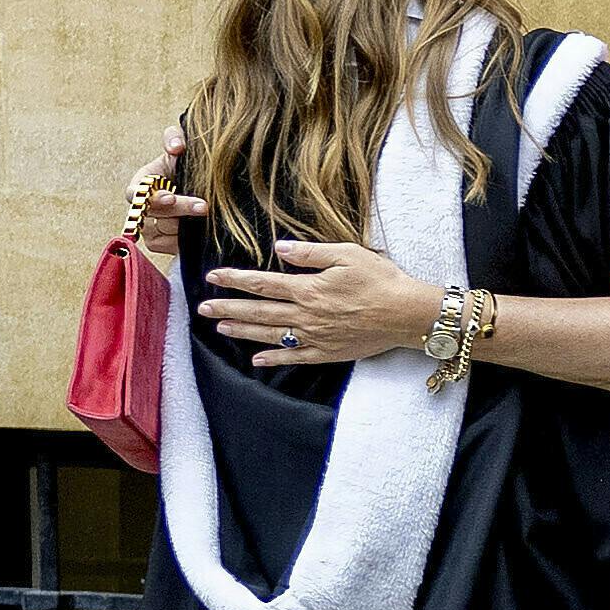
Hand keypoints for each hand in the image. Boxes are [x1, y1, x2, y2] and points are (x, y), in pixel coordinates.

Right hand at [129, 124, 202, 259]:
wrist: (206, 190)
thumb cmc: (187, 167)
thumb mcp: (181, 147)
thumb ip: (175, 138)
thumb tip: (177, 147)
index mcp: (142, 183)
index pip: (134, 194)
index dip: (151, 198)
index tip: (171, 197)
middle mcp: (141, 206)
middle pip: (152, 214)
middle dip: (179, 210)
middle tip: (202, 206)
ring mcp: (149, 226)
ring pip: (160, 232)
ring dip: (183, 226)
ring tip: (203, 217)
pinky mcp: (160, 243)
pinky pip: (166, 247)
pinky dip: (181, 241)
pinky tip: (197, 232)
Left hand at [198, 242, 441, 368]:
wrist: (406, 315)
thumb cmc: (381, 280)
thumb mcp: (347, 254)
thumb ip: (310, 253)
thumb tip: (279, 249)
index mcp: (309, 288)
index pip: (263, 283)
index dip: (235, 280)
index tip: (213, 276)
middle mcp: (307, 315)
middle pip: (259, 312)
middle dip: (228, 309)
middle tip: (203, 308)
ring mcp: (316, 337)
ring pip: (271, 335)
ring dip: (243, 332)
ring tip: (220, 328)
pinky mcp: (328, 352)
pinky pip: (295, 358)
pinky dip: (274, 359)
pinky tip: (256, 360)